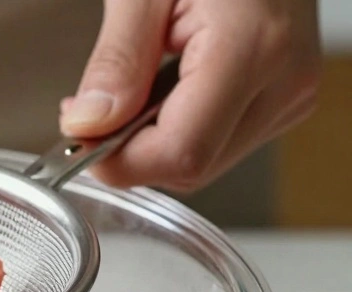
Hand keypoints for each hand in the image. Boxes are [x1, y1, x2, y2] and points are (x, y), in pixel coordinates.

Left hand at [60, 0, 321, 192]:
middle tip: (91, 111)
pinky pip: (219, 142)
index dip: (120, 161)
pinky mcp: (284, 99)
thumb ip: (117, 59)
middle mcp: (284, 82)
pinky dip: (177, 130)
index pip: (181, 153)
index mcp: (253, 48)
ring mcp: (290, 94)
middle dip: (130, 152)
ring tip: (132, 89)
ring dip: (151, 143)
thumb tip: (88, 123)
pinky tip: (161, 92)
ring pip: (203, 163)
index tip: (78, 138)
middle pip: (191, 167)